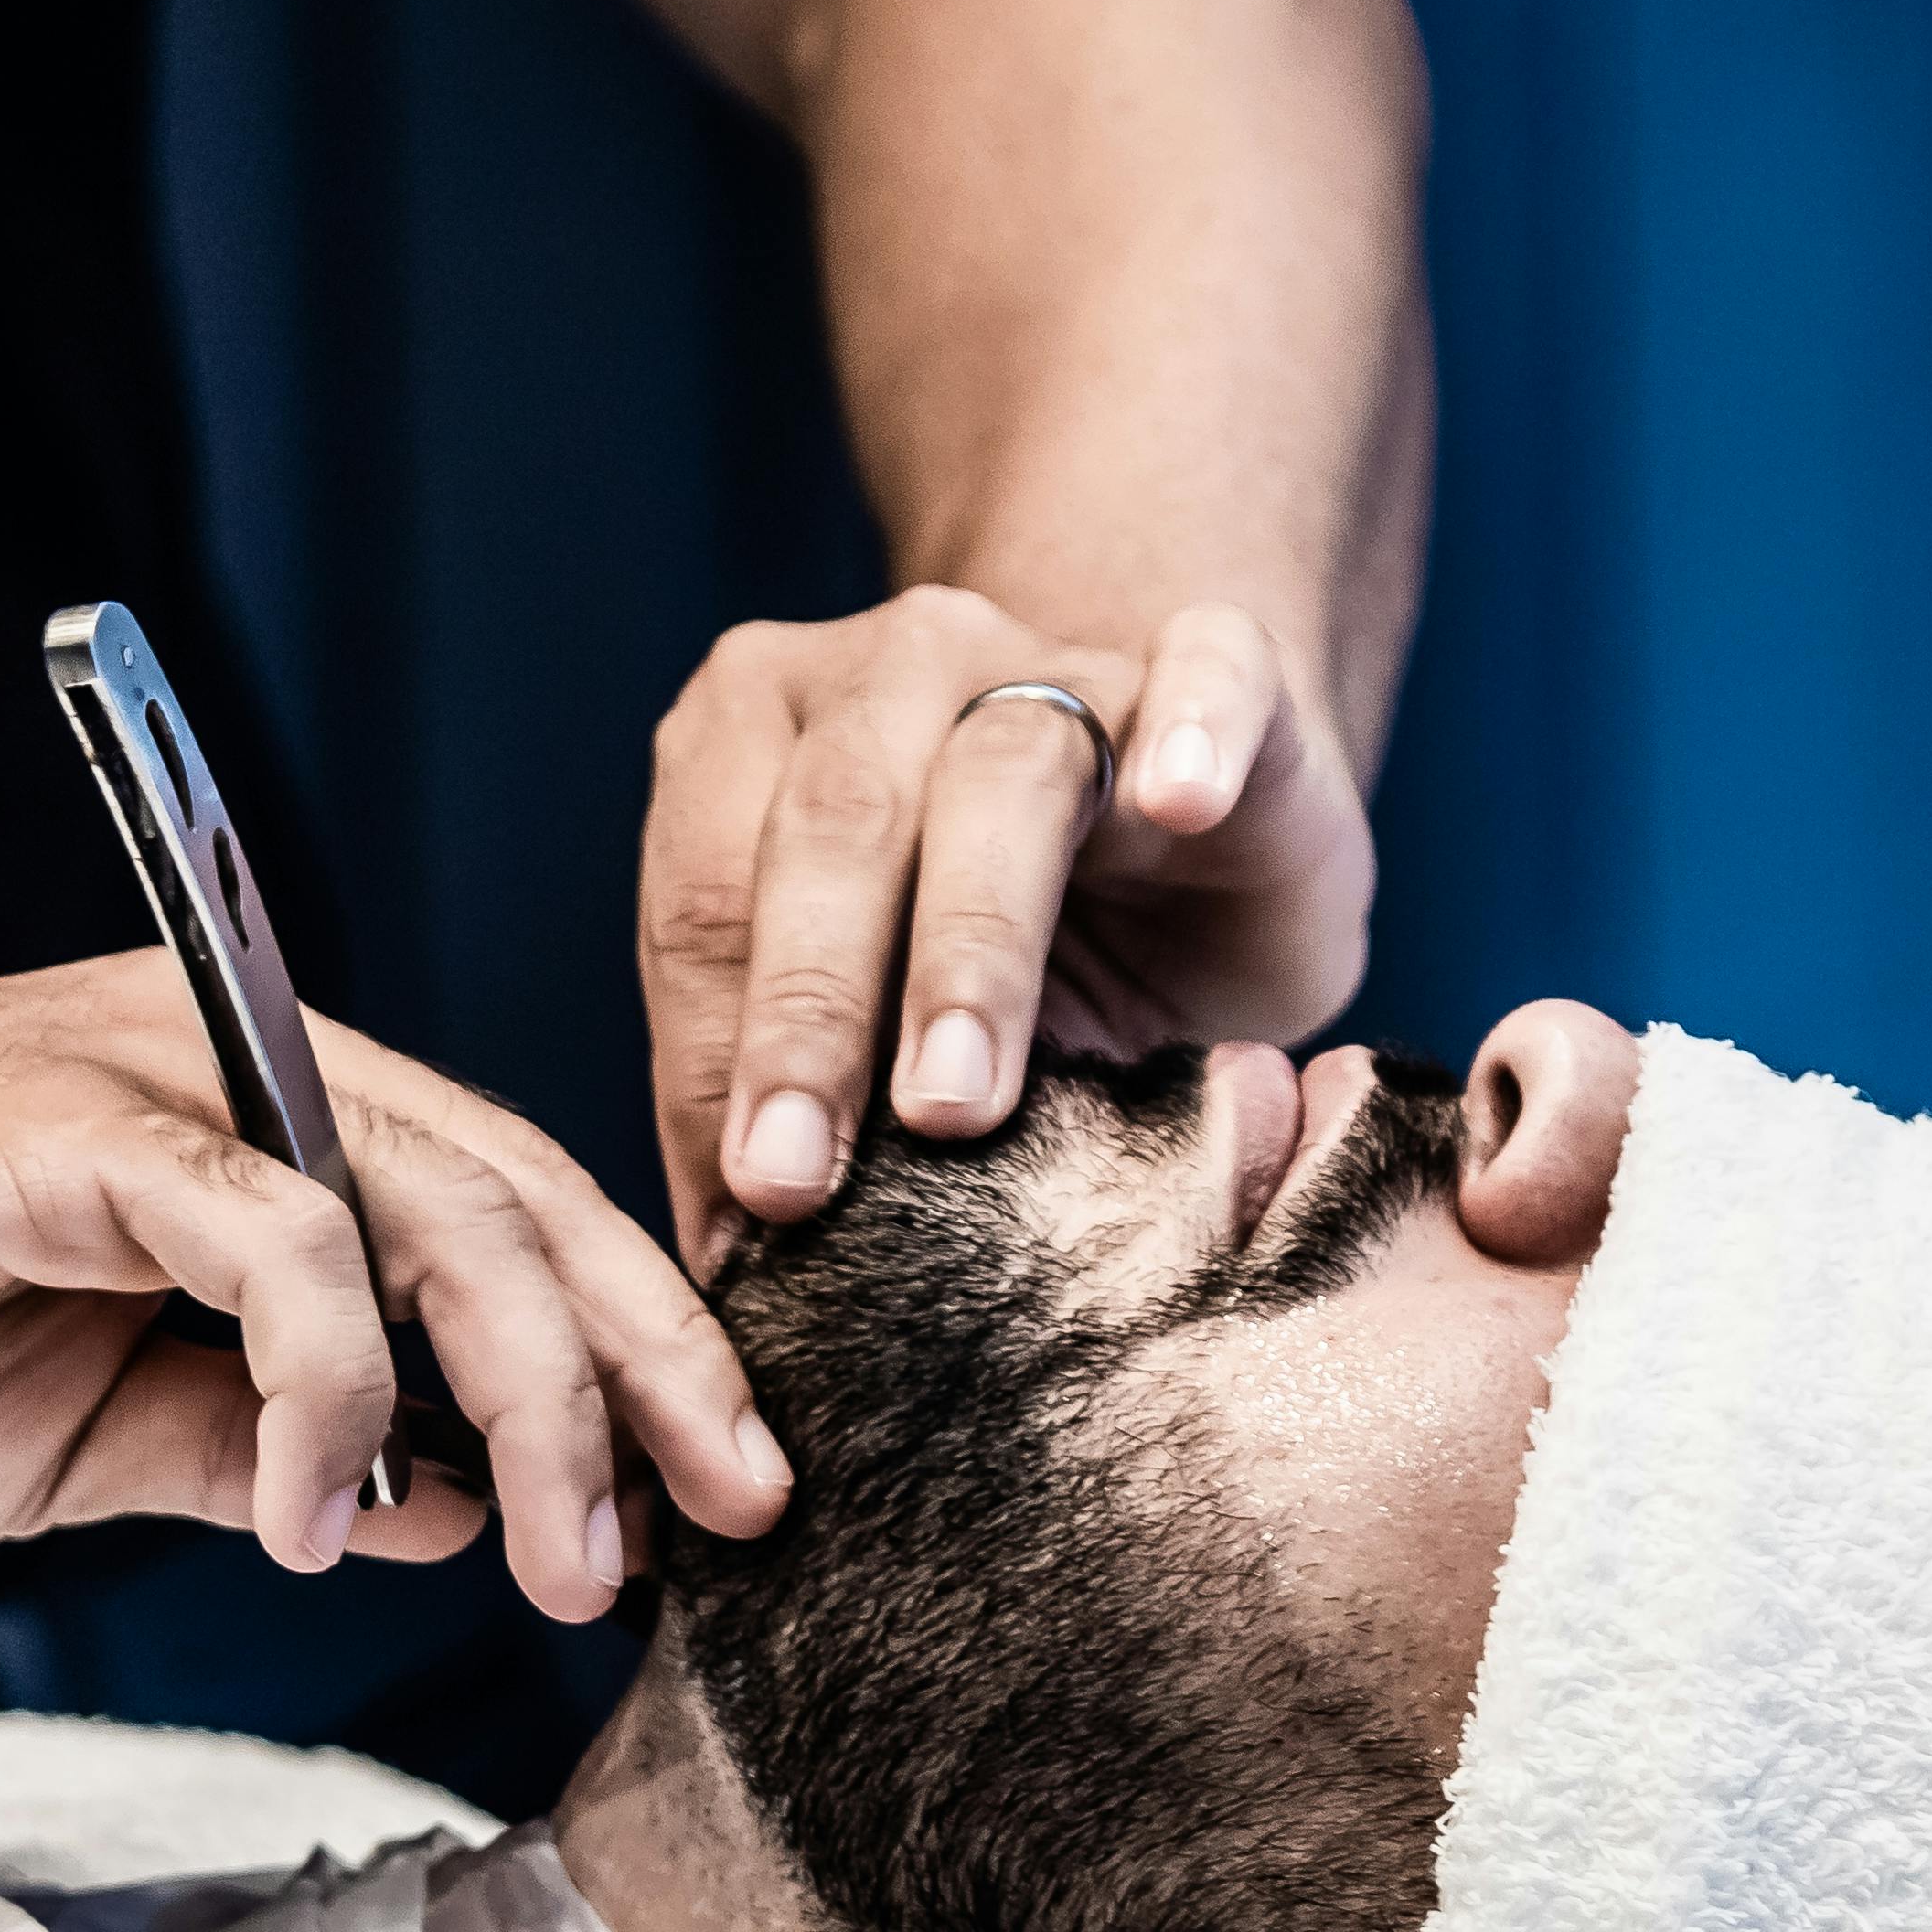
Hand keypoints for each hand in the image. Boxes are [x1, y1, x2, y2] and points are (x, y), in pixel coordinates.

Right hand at [0, 952, 789, 1618]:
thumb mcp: (92, 1438)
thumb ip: (266, 1448)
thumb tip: (448, 1508)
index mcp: (282, 1135)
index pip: (520, 1233)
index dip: (639, 1363)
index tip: (713, 1513)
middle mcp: (260, 1074)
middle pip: (533, 1211)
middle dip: (660, 1376)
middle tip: (735, 1527)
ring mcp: (177, 1078)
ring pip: (447, 1216)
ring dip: (536, 1399)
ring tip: (560, 1562)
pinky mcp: (84, 1116)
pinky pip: (280, 1239)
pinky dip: (329, 1387)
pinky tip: (311, 1517)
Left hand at [640, 584, 1378, 1257]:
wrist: (1200, 859)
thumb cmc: (1011, 959)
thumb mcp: (875, 1031)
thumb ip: (785, 1099)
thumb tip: (718, 1273)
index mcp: (758, 731)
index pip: (705, 895)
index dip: (710, 1059)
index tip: (734, 1215)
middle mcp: (895, 666)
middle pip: (832, 824)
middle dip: (806, 1014)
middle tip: (793, 1180)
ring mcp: (1063, 658)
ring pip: (1003, 770)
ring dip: (971, 944)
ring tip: (952, 1099)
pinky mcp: (1226, 678)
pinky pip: (1213, 670)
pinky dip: (1195, 729)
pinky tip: (1182, 804)